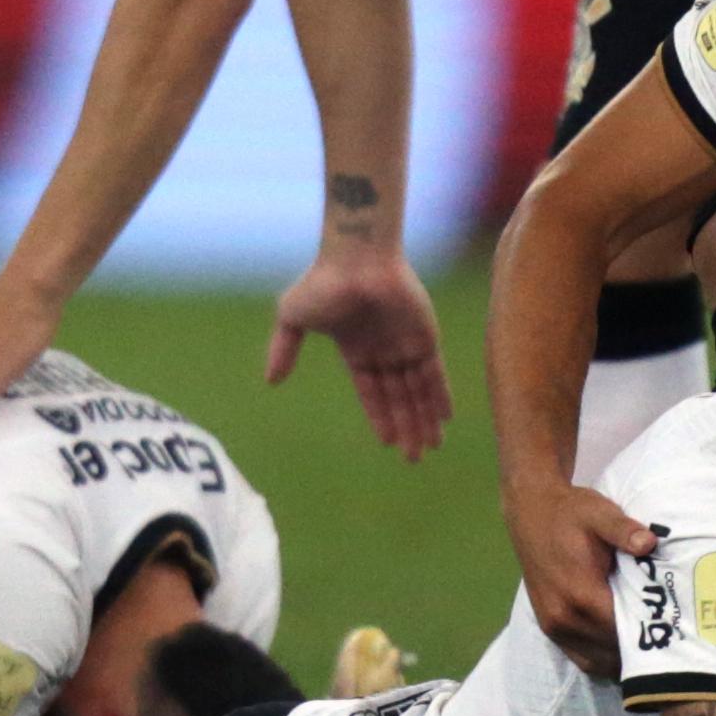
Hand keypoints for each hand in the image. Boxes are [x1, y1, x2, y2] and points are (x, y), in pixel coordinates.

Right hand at [267, 246, 450, 455]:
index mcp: (356, 348)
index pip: (371, 391)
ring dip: (424, 419)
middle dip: (406, 426)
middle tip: (415, 458)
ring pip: (417, 390)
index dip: (380, 416)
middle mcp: (384, 349)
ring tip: (430, 447)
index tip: (388, 443)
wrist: (357, 257)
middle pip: (398, 397)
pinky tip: (445, 419)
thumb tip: (270, 381)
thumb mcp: (292, 317)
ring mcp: (406, 342)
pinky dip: (440, 395)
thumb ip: (283, 348)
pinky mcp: (425, 336)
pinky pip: (434, 373)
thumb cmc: (323, 282)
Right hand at [509, 470, 656, 666]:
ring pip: (598, 661)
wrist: (530, 512)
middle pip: (614, 652)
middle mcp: (564, 618)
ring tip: (646, 642)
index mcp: (580, 593)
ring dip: (621, 656)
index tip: (673, 628)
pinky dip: (603, 658)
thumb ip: (624, 530)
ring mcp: (554, 626)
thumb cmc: (569, 513)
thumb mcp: (599, 513)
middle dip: (639, 648)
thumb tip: (650, 543)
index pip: (624, 632)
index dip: (650, 634)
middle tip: (666, 638)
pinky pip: (581, 658)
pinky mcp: (549, 627)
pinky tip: (621, 645)